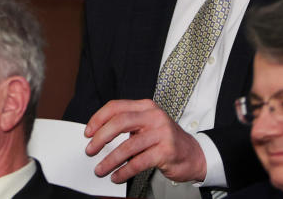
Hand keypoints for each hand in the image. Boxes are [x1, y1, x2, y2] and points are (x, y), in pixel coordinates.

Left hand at [84, 99, 206, 184]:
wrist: (194, 155)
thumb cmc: (166, 141)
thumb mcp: (148, 126)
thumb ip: (128, 127)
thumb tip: (98, 136)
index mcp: (146, 107)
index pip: (116, 107)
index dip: (98, 119)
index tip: (88, 132)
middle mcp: (154, 116)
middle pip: (120, 122)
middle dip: (101, 137)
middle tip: (90, 150)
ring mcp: (162, 133)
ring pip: (128, 146)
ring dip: (110, 159)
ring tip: (100, 169)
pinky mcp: (166, 151)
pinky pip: (139, 162)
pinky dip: (124, 171)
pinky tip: (117, 176)